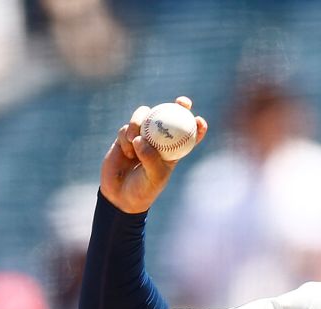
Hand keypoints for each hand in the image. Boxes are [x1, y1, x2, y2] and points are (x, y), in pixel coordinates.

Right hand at [99, 95, 207, 213]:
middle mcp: (159, 141)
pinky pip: (126, 128)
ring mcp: (141, 137)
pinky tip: (127, 152)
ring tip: (135, 140)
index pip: (188, 136)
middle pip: (170, 117)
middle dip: (179, 105)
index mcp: (173, 151)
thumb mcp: (154, 177)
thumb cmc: (144, 189)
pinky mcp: (125, 137)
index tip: (200, 120)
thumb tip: (141, 139)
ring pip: (145, 116)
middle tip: (183, 102)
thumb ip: (150, 158)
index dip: (197, 126)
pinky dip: (126, 137)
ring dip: (140, 123)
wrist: (120, 195)